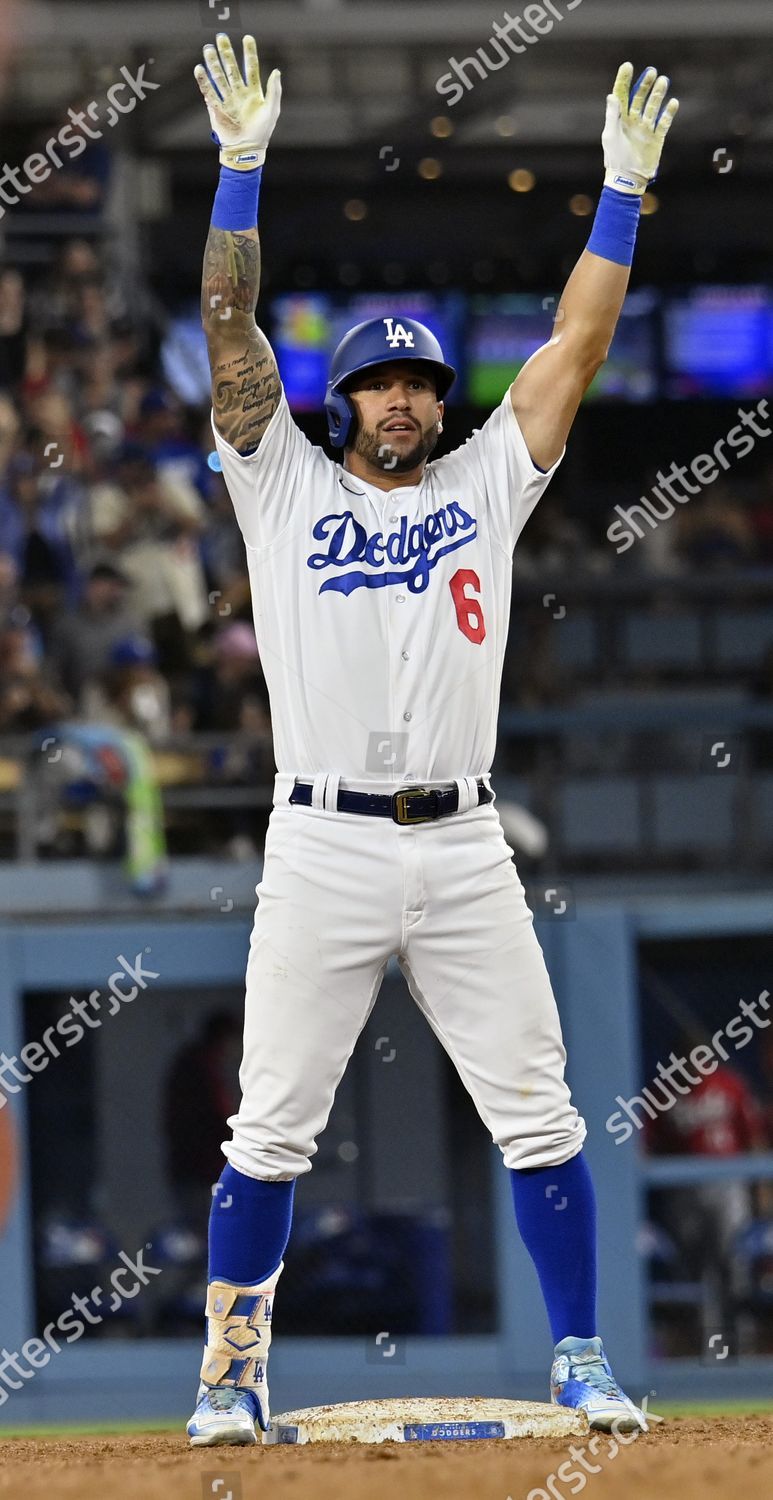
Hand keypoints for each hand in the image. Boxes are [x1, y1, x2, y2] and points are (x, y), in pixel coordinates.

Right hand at [194, 33, 280, 170]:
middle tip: (221, 37)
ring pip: (219, 77)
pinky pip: (208, 92)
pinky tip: (199, 68)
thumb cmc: (262, 132)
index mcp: (254, 92)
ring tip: (208, 48)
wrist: (247, 150)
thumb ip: (275, 91)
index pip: (251, 67)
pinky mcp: (216, 108)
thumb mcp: (272, 110)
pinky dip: (203, 81)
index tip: (247, 38)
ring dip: (213, 63)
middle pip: (231, 68)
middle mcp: (239, 93)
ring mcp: (227, 100)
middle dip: (226, 53)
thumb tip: (277, 71)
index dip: (249, 53)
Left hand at [602, 63, 678, 194]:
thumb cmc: (615, 158)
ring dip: (658, 94)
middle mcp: (633, 121)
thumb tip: (612, 95)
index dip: (624, 80)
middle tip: (651, 72)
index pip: (622, 95)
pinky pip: (664, 122)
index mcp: (619, 119)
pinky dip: (669, 113)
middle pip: (640, 97)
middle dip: (645, 84)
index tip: (628, 66)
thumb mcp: (610, 135)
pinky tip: (673, 102)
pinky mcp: (656, 138)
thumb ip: (612, 115)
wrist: (627, 179)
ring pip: (653, 107)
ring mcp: (645, 129)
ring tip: (663, 81)